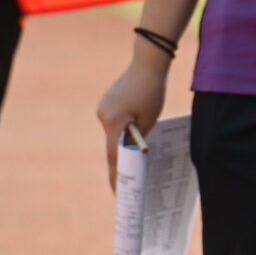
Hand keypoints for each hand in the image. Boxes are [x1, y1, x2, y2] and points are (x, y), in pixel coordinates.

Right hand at [97, 51, 169, 189]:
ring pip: (113, 132)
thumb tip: (131, 153)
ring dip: (122, 142)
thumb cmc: (152, 92)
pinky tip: (131, 129)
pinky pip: (113, 121)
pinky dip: (121, 127)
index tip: (117, 191)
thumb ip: (137, 139)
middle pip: (112, 145)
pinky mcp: (106, 101)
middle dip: (120, 161)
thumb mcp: (149, 120)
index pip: (115, 156)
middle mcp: (104, 116)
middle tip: (126, 180)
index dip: (116, 175)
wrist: (147, 63)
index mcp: (115, 123)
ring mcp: (103, 108)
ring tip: (132, 155)